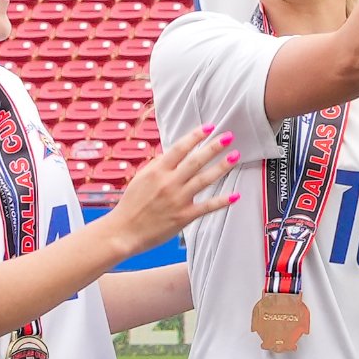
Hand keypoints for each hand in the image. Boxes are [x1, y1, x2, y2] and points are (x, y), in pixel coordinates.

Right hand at [106, 126, 241, 252]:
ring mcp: (177, 199)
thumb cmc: (131, 205)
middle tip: (228, 137)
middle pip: (196, 161)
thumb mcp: (141, 178)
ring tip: (235, 156)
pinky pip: (207, 206)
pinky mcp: (184, 216)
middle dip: (214, 147)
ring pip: (204, 180)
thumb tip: (173, 154)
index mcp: (157, 171)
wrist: (123, 231)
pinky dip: (222, 201)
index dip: (196, 136)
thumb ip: (158, 165)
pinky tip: (235, 195)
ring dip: (222, 167)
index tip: (209, 127)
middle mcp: (169, 183)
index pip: (180, 148)